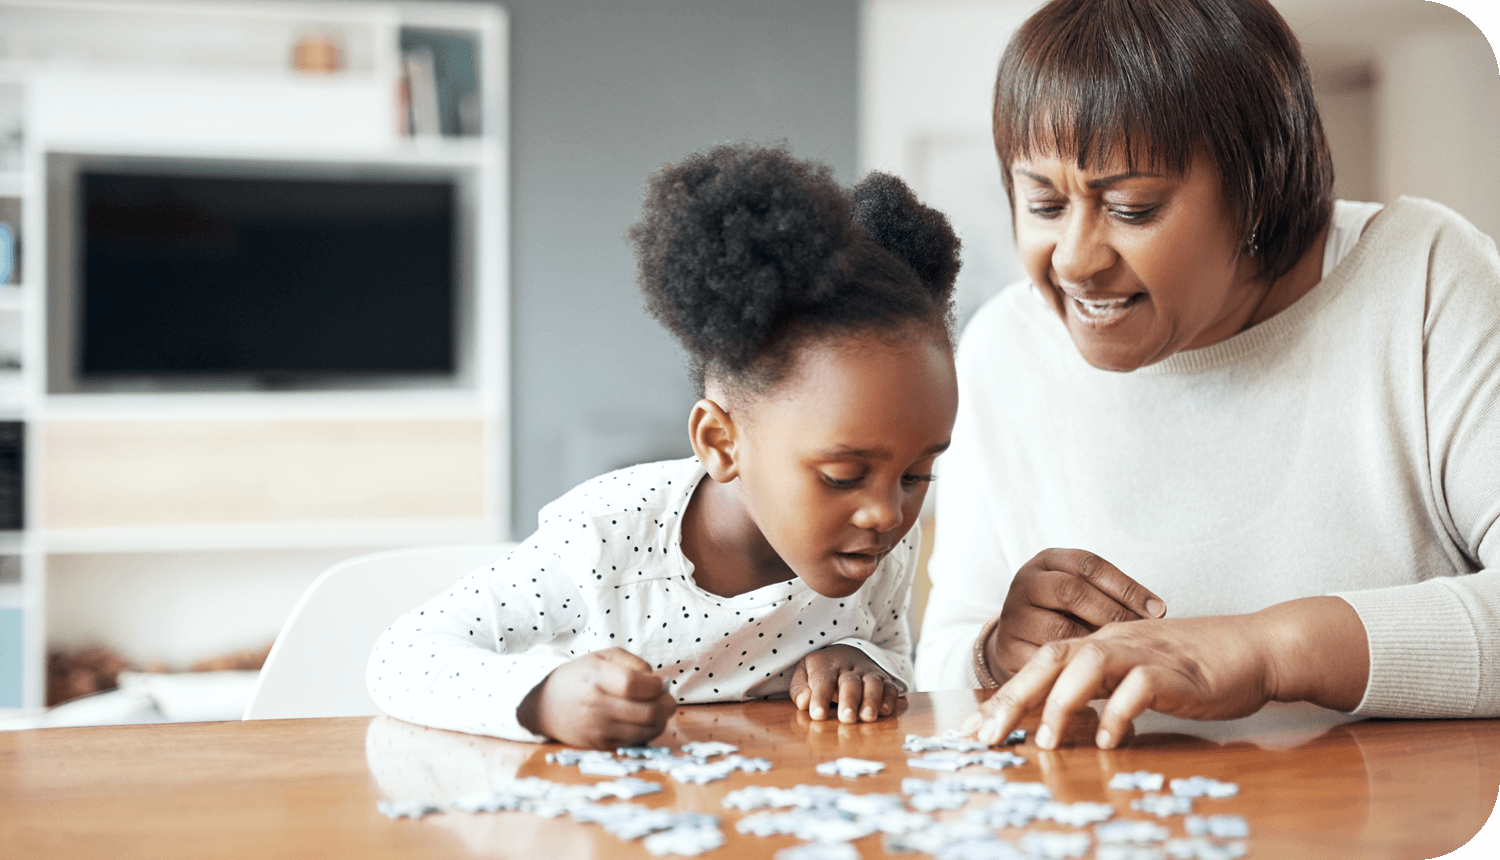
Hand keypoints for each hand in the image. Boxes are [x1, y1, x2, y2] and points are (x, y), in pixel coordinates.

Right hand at [517, 648, 676, 748]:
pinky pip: (635, 742)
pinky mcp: (600, 746)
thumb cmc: (579, 677)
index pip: (633, 684)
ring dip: (661, 721)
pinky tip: (644, 722)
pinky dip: (647, 732)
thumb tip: (658, 680)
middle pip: (646, 712)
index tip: (660, 683)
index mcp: (595, 677)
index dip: (655, 685)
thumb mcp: (602, 656)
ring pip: (645, 731)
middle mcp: (596, 706)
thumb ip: (633, 662)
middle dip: (667, 705)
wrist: (545, 706)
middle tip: (669, 699)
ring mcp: (598, 729)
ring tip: (659, 710)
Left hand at [790, 644, 900, 723]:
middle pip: (850, 683)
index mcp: (826, 665)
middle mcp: (849, 668)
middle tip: (846, 718)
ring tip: (867, 717)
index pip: (822, 680)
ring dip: (871, 701)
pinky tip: (884, 711)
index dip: (820, 697)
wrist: (847, 650)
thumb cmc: (822, 669)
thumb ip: (800, 689)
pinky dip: (889, 699)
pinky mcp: (884, 680)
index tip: (817, 714)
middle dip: (849, 700)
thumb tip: (804, 703)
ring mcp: (868, 673)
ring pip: (872, 684)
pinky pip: (890, 688)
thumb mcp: (804, 673)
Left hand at [961, 597, 1368, 749]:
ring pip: (1088, 664)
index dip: (1006, 695)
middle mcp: (1116, 642)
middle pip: (1050, 659)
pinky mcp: (1178, 671)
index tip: (975, 729)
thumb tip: (1063, 724)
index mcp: (1102, 643)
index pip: (1042, 663)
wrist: (1257, 647)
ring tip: (1043, 740)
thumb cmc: (1197, 668)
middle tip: (986, 735)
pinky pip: (1140, 687)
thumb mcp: (1138, 677)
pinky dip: (1119, 711)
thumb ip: (1102, 693)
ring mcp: (1146, 653)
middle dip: (1013, 697)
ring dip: (1060, 702)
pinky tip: (1108, 738)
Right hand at [981, 548, 1164, 683]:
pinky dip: (1076, 667)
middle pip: (1071, 591)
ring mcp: (1013, 617)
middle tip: (1141, 633)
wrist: (1017, 640)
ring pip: (1060, 628)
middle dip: (1113, 612)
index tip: (1158, 610)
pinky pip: (1048, 659)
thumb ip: (1111, 595)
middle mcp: (1025, 584)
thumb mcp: (1081, 592)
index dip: (1126, 586)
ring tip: (1123, 654)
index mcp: (1047, 562)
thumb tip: (1157, 611)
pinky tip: (1101, 674)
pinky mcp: (1008, 649)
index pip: (1088, 565)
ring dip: (1096, 642)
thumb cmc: (1063, 614)